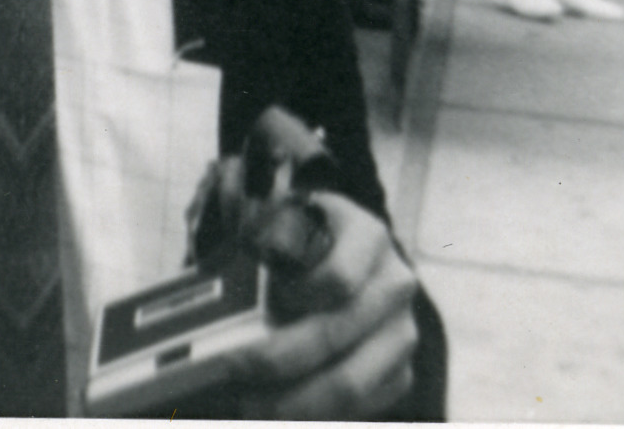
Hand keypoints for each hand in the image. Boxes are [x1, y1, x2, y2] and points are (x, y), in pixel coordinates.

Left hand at [233, 192, 420, 418]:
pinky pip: (362, 407)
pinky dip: (319, 415)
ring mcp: (401, 334)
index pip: (338, 277)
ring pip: (351, 383)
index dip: (296, 296)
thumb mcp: (287, 215)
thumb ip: (261, 238)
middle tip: (234, 372)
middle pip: (337, 335)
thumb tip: (222, 282)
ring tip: (252, 407)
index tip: (258, 306)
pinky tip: (282, 413)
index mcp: (368, 237)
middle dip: (279, 360)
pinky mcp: (399, 373)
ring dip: (297, 402)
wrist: (350, 253)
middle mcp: (394, 285)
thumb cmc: (306, 235)